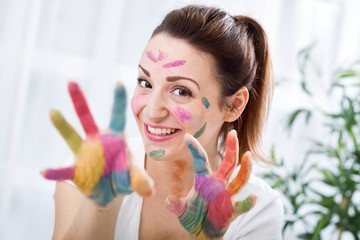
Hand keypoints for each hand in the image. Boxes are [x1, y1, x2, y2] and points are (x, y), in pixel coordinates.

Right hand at [41, 81, 153, 205]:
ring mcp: (84, 153)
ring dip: (62, 125)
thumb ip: (141, 180)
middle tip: (71, 81)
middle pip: (86, 117)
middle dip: (79, 100)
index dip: (118, 100)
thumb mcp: (135, 177)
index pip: (117, 115)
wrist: (111, 192)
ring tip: (53, 111)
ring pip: (71, 135)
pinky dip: (54, 172)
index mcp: (116, 136)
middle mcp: (98, 140)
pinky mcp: (76, 170)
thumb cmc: (125, 176)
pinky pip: (64, 171)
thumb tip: (149, 189)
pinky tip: (43, 172)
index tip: (119, 83)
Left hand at [166, 130, 255, 238]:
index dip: (195, 149)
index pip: (200, 160)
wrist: (202, 232)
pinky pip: (242, 205)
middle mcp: (218, 183)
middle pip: (228, 163)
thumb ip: (176, 206)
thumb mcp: (181, 210)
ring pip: (239, 179)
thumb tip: (169, 200)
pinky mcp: (232, 210)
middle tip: (232, 133)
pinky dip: (248, 202)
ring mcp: (226, 195)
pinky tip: (254, 198)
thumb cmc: (192, 216)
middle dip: (231, 148)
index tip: (187, 137)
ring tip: (248, 156)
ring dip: (245, 168)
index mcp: (203, 179)